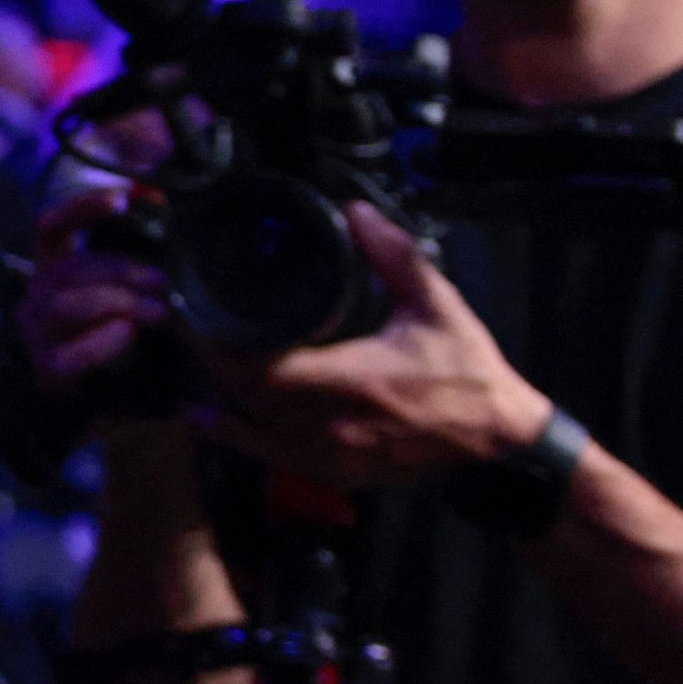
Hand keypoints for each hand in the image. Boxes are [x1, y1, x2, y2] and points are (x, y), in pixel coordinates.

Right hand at [17, 187, 175, 392]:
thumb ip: (136, 262)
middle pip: (67, 270)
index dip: (80, 209)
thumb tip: (160, 206)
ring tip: (157, 312)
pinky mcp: (48, 373)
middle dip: (119, 271)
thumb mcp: (125, 294)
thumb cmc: (117, 337)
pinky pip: (69, 354)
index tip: (122, 199)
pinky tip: (127, 334)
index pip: (51, 227)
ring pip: (64, 307)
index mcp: (54, 271)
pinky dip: (100, 342)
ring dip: (115, 303)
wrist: (99, 405)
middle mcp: (37, 298)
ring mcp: (38, 336)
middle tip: (161, 282)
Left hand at [194, 207, 549, 491]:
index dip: (218, 343)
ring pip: (252, 429)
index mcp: (354, 378)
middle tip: (183, 323)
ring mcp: (331, 454)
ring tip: (193, 357)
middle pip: (246, 396)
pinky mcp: (336, 472)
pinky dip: (236, 435)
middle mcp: (332, 423)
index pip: (263, 367)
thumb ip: (396, 258)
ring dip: (218, 395)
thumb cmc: (468, 369)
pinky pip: (271, 457)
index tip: (191, 310)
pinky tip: (208, 416)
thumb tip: (356, 211)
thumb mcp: (439, 306)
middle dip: (208, 359)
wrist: (498, 439)